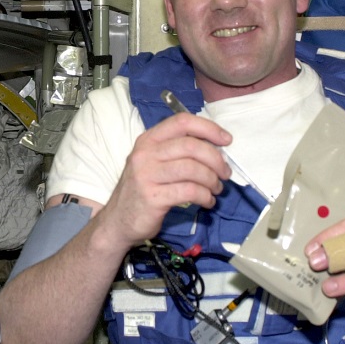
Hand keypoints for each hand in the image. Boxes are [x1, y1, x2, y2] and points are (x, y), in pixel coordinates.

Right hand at [98, 112, 230, 248]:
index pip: (181, 122)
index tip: (226, 140)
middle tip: (225, 173)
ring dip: (212, 180)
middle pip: (191, 146)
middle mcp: (145, 153)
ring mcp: (147, 175)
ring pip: (192, 169)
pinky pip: (189, 191)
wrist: (118, 221)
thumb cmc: (142, 189)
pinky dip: (205, 196)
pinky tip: (207, 201)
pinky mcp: (153, 197)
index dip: (208, 128)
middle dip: (215, 159)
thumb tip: (215, 149)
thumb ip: (177, 151)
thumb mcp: (153, 162)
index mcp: (148, 140)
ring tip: (216, 189)